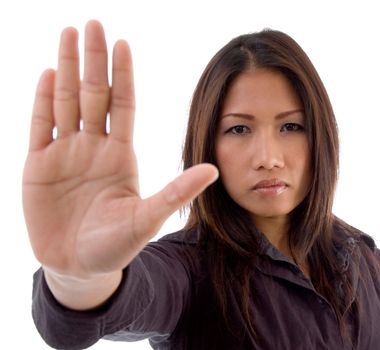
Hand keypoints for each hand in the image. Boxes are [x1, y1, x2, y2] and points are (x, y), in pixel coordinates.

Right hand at [23, 20, 216, 279]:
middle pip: (94, 94)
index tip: (124, 44)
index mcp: (122, 155)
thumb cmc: (116, 246)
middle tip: (93, 24)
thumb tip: (213, 169)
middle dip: (93, 59)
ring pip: (66, 101)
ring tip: (69, 34)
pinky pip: (40, 126)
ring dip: (67, 68)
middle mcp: (95, 147)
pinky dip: (42, 100)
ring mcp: (65, 153)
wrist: (80, 268)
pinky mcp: (38, 165)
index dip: (123, 75)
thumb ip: (177, 192)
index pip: (123, 105)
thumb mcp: (148, 217)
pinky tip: (48, 74)